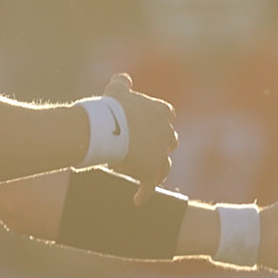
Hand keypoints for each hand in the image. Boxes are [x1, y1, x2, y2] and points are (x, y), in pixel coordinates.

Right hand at [104, 73, 176, 204]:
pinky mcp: (151, 171)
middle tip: (150, 151)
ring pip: (164, 165)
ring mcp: (160, 154)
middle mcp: (165, 133)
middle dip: (162, 146)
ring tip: (151, 178)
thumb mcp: (117, 90)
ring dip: (158, 171)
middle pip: (170, 141)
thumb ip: (122, 83)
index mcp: (160, 112)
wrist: (108, 128)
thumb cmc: (111, 108)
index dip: (160, 122)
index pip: (167, 116)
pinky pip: (149, 186)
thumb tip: (124, 78)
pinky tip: (138, 200)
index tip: (153, 126)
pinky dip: (144, 193)